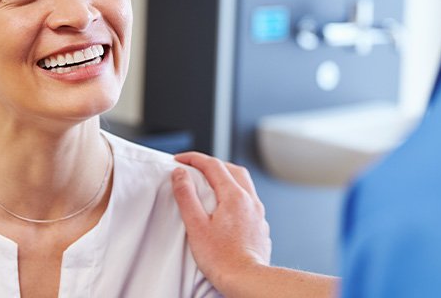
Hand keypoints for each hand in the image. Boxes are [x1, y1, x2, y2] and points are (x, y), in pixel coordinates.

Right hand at [171, 152, 270, 294]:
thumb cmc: (222, 259)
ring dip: (227, 176)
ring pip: (243, 183)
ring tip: (211, 182)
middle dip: (212, 163)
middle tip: (195, 167)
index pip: (213, 165)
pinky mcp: (260, 226)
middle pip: (232, 169)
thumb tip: (180, 174)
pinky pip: (249, 199)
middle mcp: (249, 199)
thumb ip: (187, 196)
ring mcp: (258, 212)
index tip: (180, 159)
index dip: (194, 159)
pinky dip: (236, 193)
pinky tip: (228, 205)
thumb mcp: (196, 225)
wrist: (248, 281)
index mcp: (234, 195)